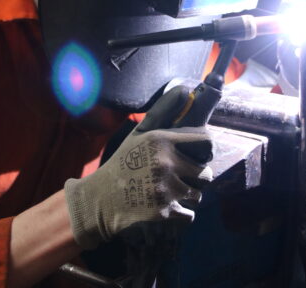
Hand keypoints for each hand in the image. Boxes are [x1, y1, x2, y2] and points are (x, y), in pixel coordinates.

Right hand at [63, 86, 213, 249]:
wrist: (100, 199)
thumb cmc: (124, 163)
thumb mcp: (140, 133)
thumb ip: (164, 112)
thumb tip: (185, 90)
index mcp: (162, 140)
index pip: (206, 142)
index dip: (206, 150)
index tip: (198, 156)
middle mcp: (165, 162)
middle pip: (206, 173)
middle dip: (195, 178)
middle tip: (178, 178)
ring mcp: (165, 189)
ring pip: (198, 195)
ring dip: (188, 197)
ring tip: (169, 192)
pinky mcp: (163, 213)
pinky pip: (190, 215)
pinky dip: (181, 215)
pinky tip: (165, 208)